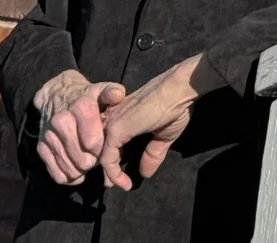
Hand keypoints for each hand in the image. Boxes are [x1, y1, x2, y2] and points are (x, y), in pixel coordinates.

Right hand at [32, 70, 119, 185]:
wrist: (56, 95)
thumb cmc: (87, 96)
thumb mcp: (102, 90)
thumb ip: (113, 93)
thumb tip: (118, 95)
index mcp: (80, 107)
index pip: (92, 142)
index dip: (103, 149)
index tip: (108, 146)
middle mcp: (61, 122)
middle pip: (82, 159)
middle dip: (94, 161)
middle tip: (99, 155)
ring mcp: (49, 136)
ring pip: (70, 169)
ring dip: (83, 170)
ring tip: (90, 160)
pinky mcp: (41, 148)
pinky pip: (57, 174)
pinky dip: (69, 177)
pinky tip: (78, 169)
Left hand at [98, 55, 203, 190]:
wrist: (178, 91)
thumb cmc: (173, 107)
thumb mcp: (163, 135)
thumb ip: (152, 153)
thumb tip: (146, 174)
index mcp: (120, 116)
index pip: (106, 141)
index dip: (110, 159)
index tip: (120, 176)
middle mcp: (110, 118)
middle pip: (98, 149)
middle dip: (105, 169)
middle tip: (113, 184)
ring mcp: (111, 124)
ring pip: (99, 156)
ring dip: (108, 175)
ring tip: (120, 185)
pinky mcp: (115, 131)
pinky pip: (107, 159)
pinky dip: (113, 174)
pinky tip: (124, 182)